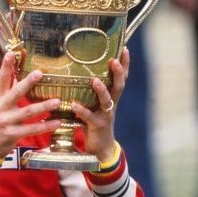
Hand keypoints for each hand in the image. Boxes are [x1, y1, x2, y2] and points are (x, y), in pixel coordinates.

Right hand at [0, 52, 61, 157]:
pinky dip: (45, 126)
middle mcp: (1, 108)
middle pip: (16, 93)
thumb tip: (16, 74)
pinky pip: (32, 129)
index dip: (6, 66)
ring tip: (57, 101)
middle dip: (27, 82)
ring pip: (27, 112)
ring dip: (43, 106)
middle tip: (40, 73)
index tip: (11, 53)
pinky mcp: (12, 134)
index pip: (2, 80)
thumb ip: (7, 91)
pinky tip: (56, 122)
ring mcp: (6, 121)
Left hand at [71, 47, 129, 161]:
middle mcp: (112, 104)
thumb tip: (73, 72)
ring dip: (101, 90)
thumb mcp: (94, 104)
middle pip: (119, 85)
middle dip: (118, 72)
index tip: (125, 48)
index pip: (121, 77)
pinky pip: (89, 117)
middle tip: (114, 60)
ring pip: (107, 100)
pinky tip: (74, 105)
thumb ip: (88, 91)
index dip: (125, 64)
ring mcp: (106, 115)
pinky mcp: (97, 126)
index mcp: (111, 96)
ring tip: (94, 80)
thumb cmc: (95, 122)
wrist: (100, 148)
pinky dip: (81, 111)